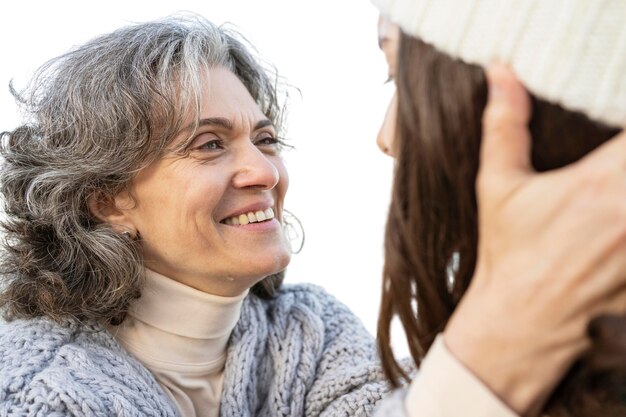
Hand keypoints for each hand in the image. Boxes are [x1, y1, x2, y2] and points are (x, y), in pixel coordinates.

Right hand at [444, 64, 625, 415]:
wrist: (519, 325)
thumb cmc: (508, 256)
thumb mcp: (498, 186)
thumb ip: (506, 125)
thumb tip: (500, 73)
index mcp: (600, 183)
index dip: (625, 126)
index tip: (615, 139)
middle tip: (610, 178)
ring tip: (610, 211)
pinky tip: (618, 237)